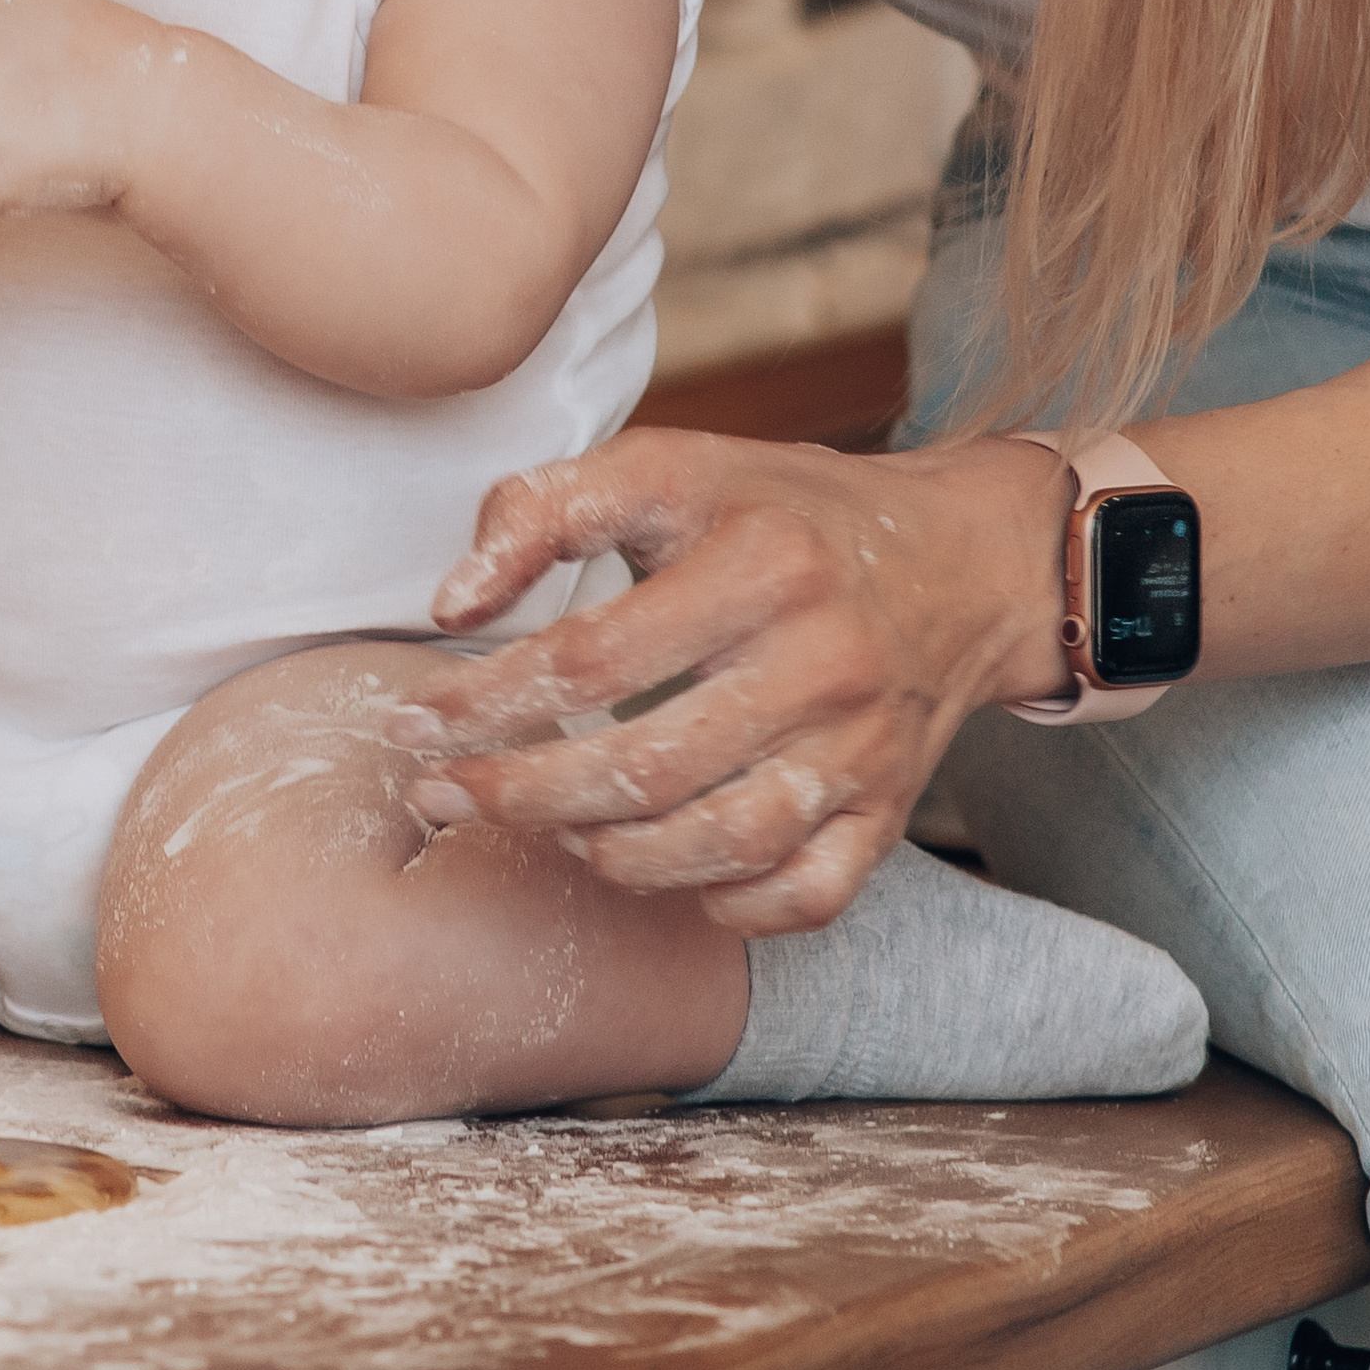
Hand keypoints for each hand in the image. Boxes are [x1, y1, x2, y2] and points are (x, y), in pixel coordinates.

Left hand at [382, 428, 1072, 934]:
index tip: (411, 721)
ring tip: (543, 827)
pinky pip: (803, 895)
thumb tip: (452, 603)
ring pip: (720, 843)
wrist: (959, 556)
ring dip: (606, 854)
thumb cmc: (785, 511)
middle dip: (519, 794)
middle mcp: (822, 660)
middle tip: (437, 795)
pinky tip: (664, 870)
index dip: (485, 701)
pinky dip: (725, 904)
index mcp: (762, 562)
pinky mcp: (890, 809)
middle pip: (646, 766)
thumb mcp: (672, 465)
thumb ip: (547, 509)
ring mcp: (863, 746)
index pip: (591, 656)